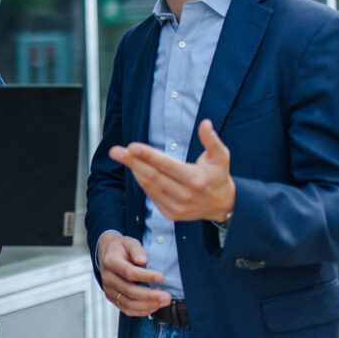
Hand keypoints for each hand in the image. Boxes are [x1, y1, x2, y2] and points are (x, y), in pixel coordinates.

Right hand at [97, 232, 170, 316]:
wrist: (107, 254)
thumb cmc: (120, 249)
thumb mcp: (129, 242)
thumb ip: (136, 249)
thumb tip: (143, 261)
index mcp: (111, 261)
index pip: (129, 272)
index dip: (146, 276)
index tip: (162, 277)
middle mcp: (107, 277)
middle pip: (129, 291)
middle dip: (151, 296)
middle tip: (167, 297)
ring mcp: (109, 289)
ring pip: (128, 303)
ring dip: (148, 305)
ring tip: (163, 302)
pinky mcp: (112, 298)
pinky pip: (126, 309)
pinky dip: (141, 311)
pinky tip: (153, 307)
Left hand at [109, 119, 235, 222]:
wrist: (223, 205)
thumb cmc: (218, 176)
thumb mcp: (221, 156)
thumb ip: (211, 140)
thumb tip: (205, 123)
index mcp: (196, 179)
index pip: (167, 165)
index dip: (148, 155)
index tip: (131, 146)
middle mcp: (185, 195)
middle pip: (152, 175)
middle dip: (132, 161)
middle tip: (115, 151)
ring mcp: (177, 207)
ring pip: (149, 186)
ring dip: (134, 170)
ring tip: (122, 156)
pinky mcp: (171, 214)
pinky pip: (151, 195)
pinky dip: (142, 182)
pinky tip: (136, 169)